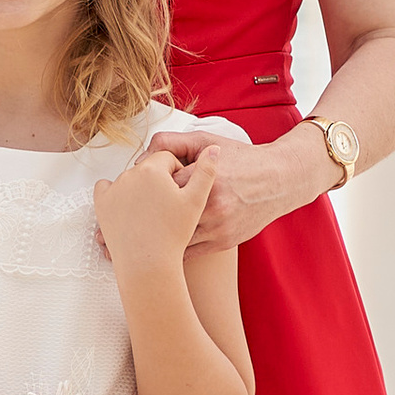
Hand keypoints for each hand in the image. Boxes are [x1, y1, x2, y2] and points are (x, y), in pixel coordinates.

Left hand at [94, 139, 214, 276]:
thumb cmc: (175, 235)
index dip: (177, 173)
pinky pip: (107, 190)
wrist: (149, 266)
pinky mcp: (101, 205)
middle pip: (148, 169)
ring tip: (150, 213)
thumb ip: (206, 170)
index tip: (180, 190)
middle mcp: (130, 175)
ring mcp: (113, 190)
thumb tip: (213, 150)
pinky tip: (130, 210)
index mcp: (153, 170)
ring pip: (130, 180)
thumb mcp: (198, 201)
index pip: (167, 159)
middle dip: (158, 182)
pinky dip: (117, 195)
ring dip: (139, 190)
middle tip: (166, 205)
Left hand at [135, 126, 328, 251]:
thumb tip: (143, 153)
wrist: (278, 181)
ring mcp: (218, 227)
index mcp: (205, 179)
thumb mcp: (208, 141)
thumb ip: (174, 143)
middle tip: (116, 228)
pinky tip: (156, 251)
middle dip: (142, 221)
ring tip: (129, 245)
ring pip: (175, 240)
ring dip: (152, 242)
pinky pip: (190, 252)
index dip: (145, 190)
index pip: (161, 187)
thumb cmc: (241, 160)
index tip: (133, 195)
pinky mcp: (224, 242)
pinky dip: (172, 253)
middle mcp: (212, 206)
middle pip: (165, 217)